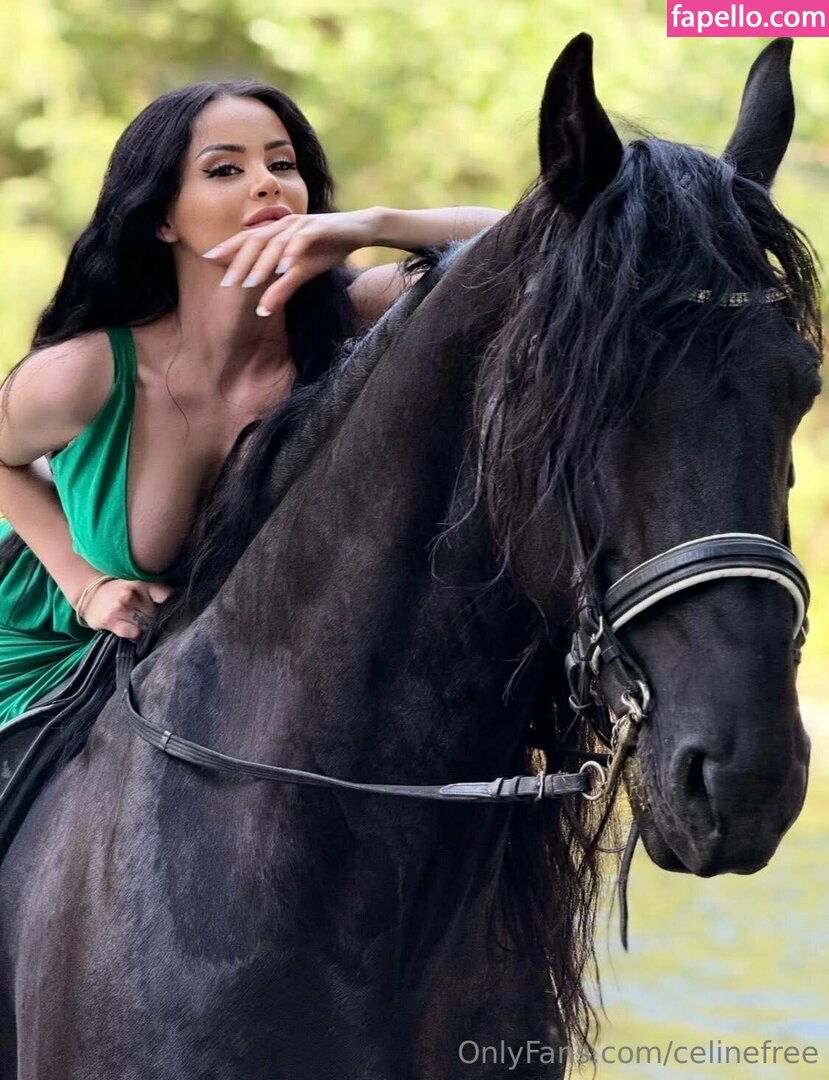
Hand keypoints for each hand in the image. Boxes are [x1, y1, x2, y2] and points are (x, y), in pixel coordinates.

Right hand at [80, 579, 173, 640]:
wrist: (90, 594)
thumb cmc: (120, 592)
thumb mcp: (138, 586)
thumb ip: (155, 594)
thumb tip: (175, 611)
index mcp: (142, 584)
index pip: (167, 596)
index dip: (172, 608)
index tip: (174, 614)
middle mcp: (132, 594)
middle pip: (157, 615)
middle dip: (157, 621)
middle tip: (152, 621)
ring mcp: (120, 607)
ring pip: (146, 626)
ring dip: (147, 630)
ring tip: (141, 625)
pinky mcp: (110, 620)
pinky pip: (133, 634)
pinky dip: (136, 636)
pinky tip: (133, 632)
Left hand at [202, 209, 377, 314]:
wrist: (361, 229)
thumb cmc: (329, 248)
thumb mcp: (304, 271)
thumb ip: (282, 287)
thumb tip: (262, 310)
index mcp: (277, 231)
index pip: (247, 239)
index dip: (228, 248)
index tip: (208, 260)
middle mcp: (284, 224)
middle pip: (255, 242)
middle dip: (239, 262)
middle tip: (226, 283)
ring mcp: (301, 224)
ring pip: (274, 243)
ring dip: (262, 264)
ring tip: (250, 283)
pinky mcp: (318, 227)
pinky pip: (300, 240)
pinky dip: (291, 254)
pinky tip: (283, 269)